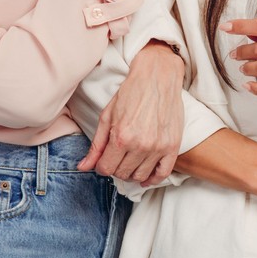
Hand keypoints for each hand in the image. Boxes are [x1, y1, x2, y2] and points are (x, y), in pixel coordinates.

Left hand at [79, 42, 185, 185]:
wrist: (158, 77)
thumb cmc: (131, 93)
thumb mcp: (107, 117)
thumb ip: (96, 145)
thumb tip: (83, 167)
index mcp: (121, 137)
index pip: (106, 168)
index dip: (101, 167)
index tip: (103, 160)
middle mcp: (140, 145)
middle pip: (122, 174)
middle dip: (115, 168)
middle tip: (116, 158)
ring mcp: (159, 147)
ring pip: (140, 176)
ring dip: (131, 174)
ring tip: (129, 163)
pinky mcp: (173, 146)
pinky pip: (163, 173)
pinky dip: (152, 179)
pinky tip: (145, 176)